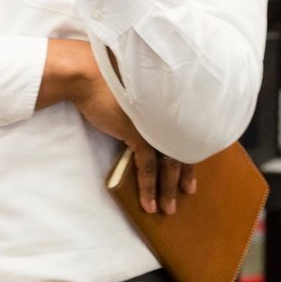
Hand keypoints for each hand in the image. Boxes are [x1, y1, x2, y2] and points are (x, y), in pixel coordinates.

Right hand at [38, 40, 192, 213]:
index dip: (191, 150)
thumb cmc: (108, 77)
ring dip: (169, 188)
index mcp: (169, 99)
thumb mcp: (135, 90)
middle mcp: (167, 111)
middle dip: (184, 174)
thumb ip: (147, 105)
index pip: (187, 130)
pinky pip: (148, 167)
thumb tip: (148, 118)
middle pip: (183, 148)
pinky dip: (149, 187)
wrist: (88, 73)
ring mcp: (156, 122)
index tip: (192, 166)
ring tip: (168, 208)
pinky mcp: (139, 133)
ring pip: (169, 161)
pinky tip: (149, 203)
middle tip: (188, 192)